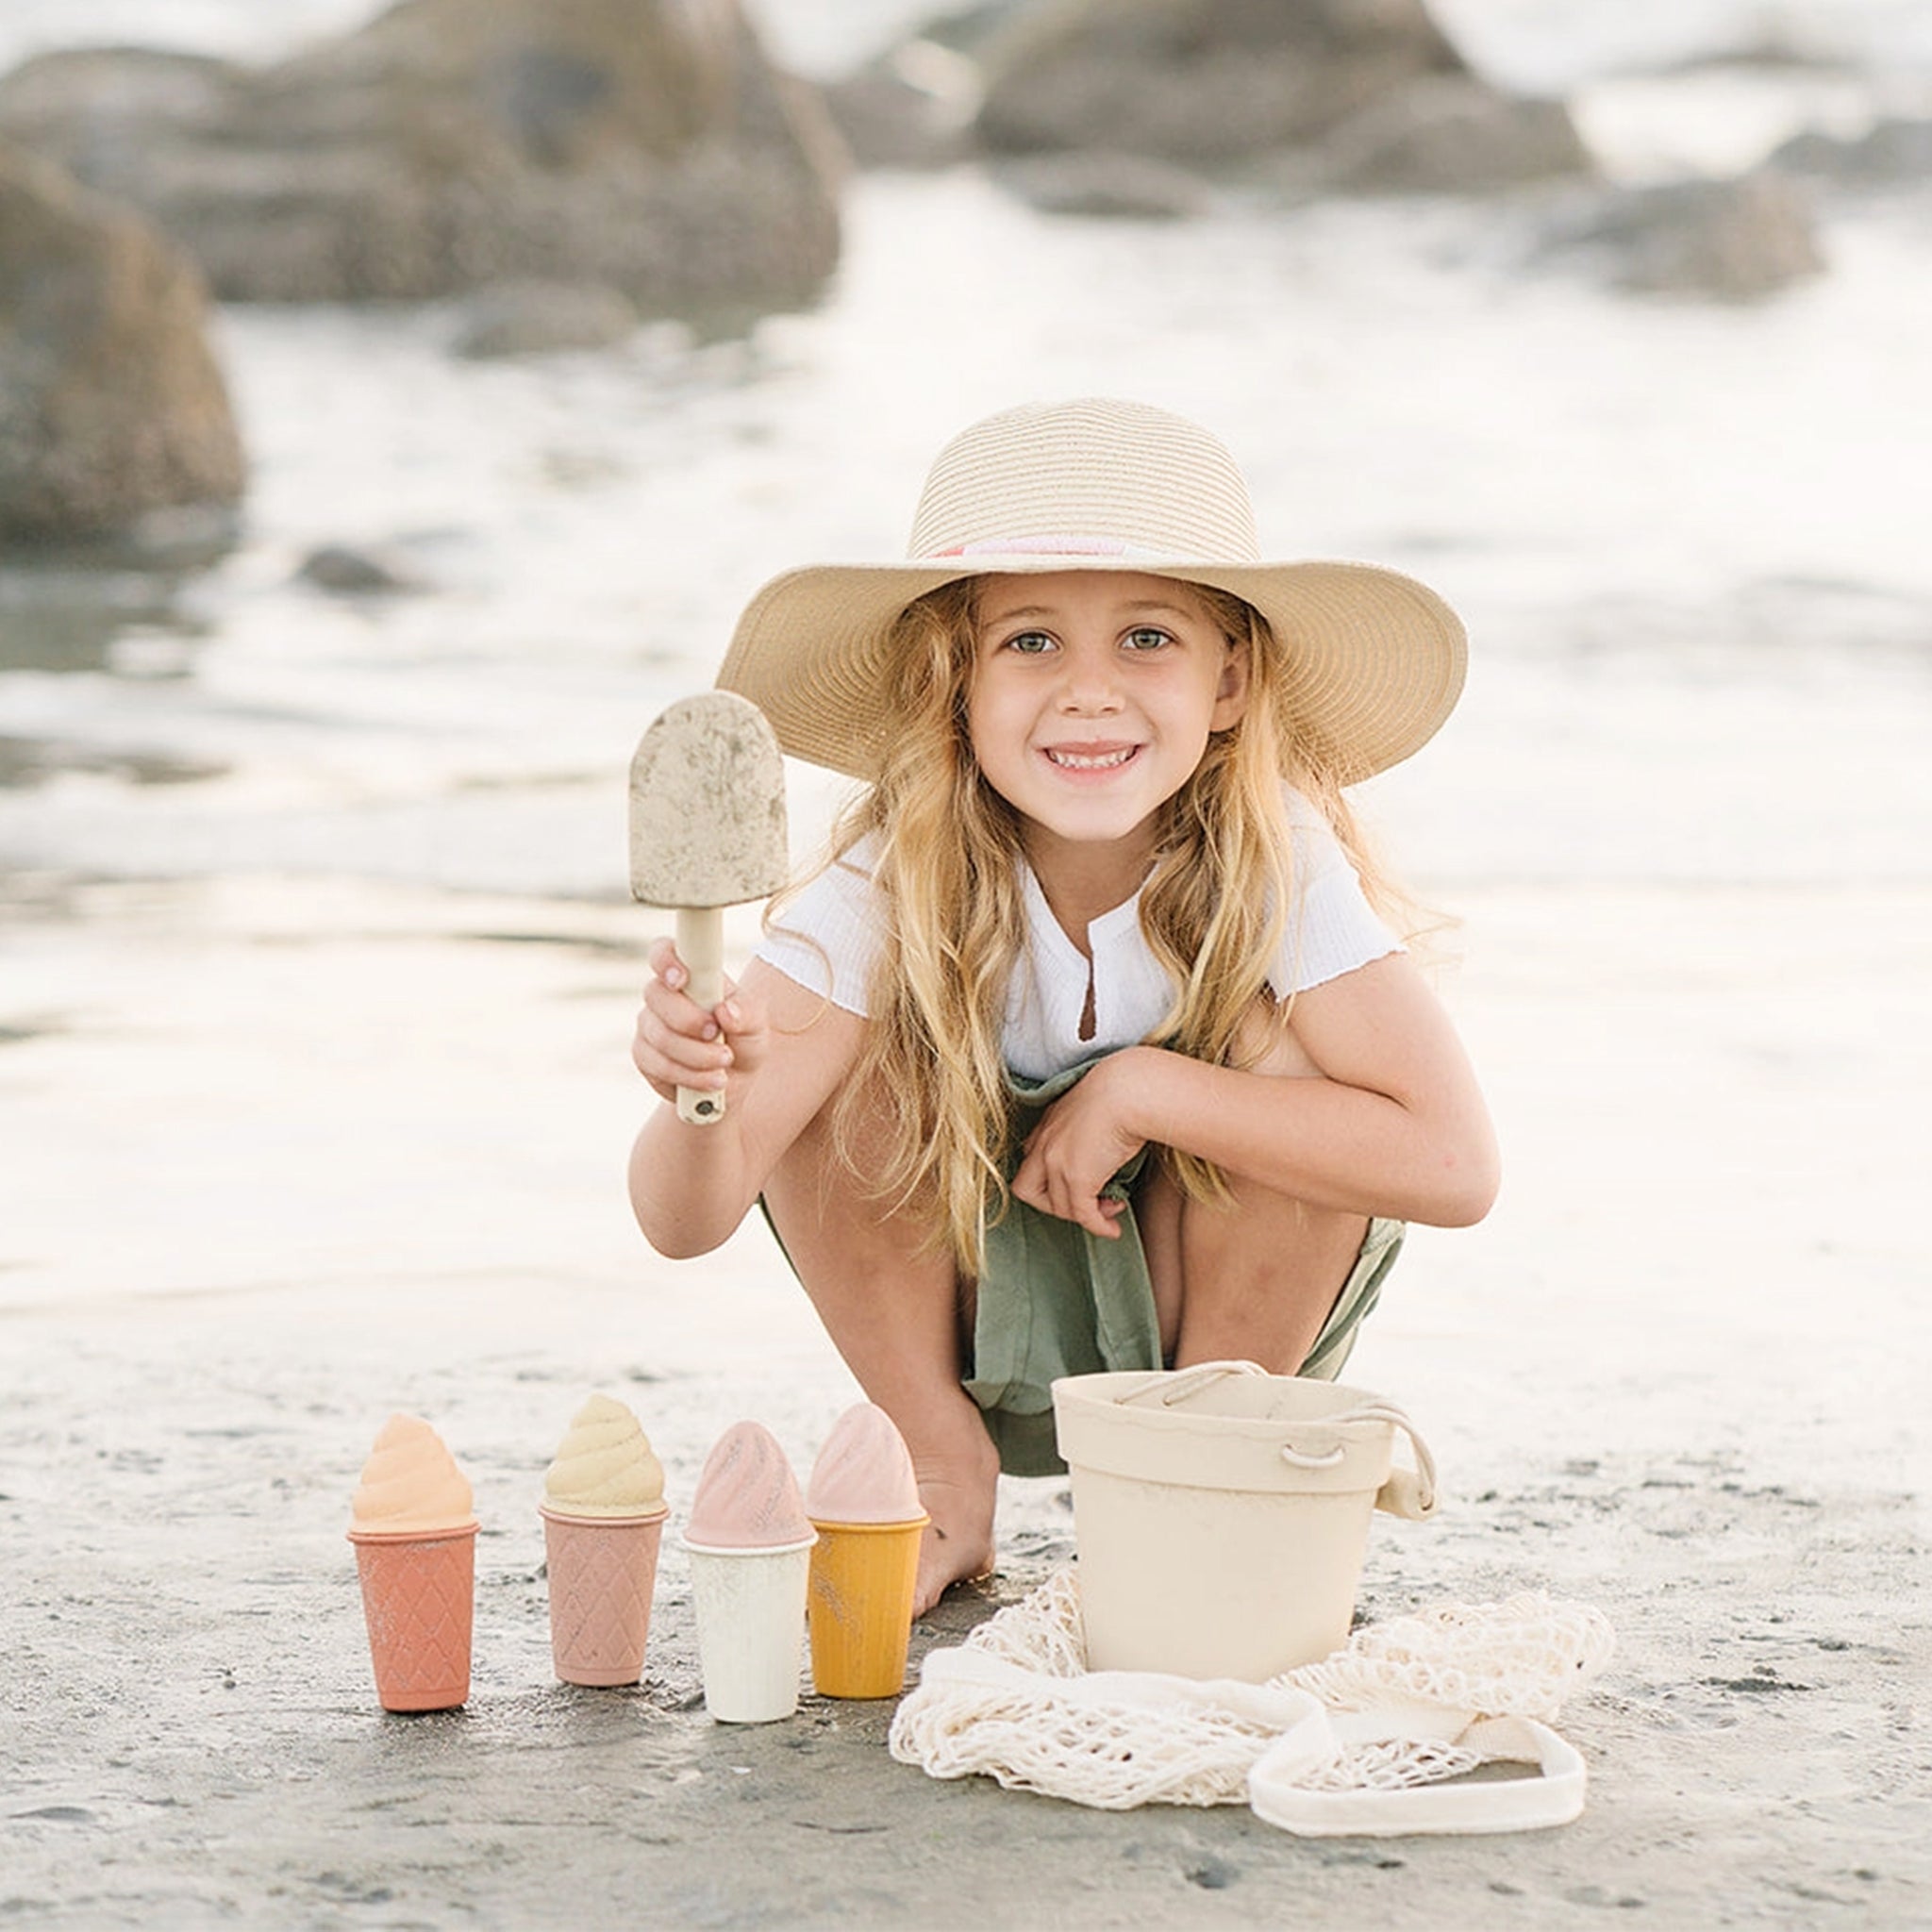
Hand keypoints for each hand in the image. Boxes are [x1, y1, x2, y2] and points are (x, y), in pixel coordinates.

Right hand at [631, 937, 768, 1111]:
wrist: (733, 1082)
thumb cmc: (743, 1040)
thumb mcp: (757, 1025)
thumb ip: (747, 1013)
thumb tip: (725, 1011)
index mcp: (691, 976)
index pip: (664, 952)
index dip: (665, 960)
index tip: (680, 979)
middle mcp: (664, 996)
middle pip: (656, 995)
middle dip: (688, 1020)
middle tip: (716, 1034)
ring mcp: (649, 1025)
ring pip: (659, 1036)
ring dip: (696, 1054)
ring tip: (724, 1062)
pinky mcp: (644, 1057)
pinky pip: (657, 1065)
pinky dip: (689, 1075)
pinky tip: (711, 1080)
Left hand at [1010, 1052, 1149, 1238]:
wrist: (1130, 1090)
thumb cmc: (1124, 1091)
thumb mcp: (1096, 1106)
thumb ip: (1088, 1128)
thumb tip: (1106, 1150)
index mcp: (1047, 1123)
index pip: (1031, 1157)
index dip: (1049, 1177)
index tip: (1076, 1180)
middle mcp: (1044, 1144)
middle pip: (1028, 1190)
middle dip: (1054, 1203)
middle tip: (1086, 1201)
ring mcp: (1056, 1163)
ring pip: (1059, 1207)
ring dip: (1086, 1214)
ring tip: (1112, 1207)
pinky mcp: (1077, 1179)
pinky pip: (1083, 1216)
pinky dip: (1098, 1227)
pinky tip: (1112, 1229)